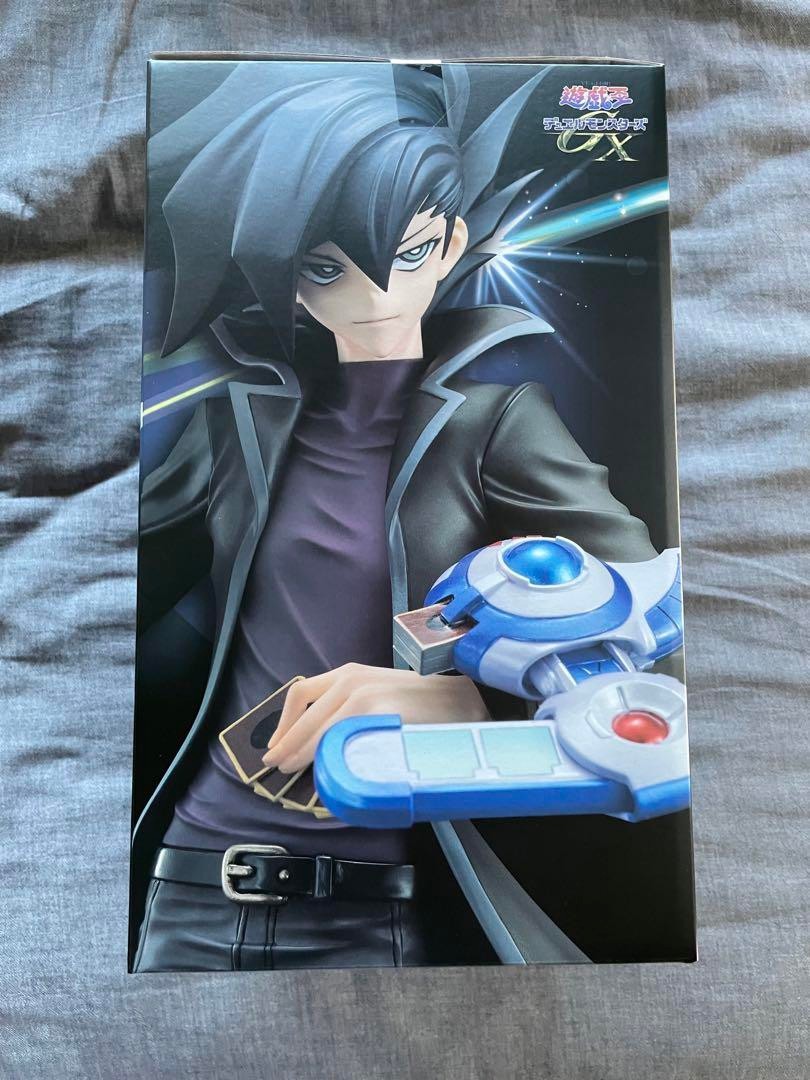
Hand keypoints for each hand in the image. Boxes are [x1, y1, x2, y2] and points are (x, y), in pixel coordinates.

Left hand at [262, 663, 488, 773]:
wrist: (462, 702)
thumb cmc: (422, 704)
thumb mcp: (379, 692)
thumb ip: (349, 707)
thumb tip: (319, 739)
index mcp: (350, 672)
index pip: (301, 693)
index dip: (283, 723)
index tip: (275, 744)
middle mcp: (352, 679)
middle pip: (305, 717)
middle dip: (287, 744)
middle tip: (276, 765)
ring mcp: (365, 697)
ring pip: (319, 732)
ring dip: (302, 755)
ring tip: (293, 772)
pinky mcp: (378, 716)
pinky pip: (343, 743)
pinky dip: (330, 760)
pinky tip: (327, 774)